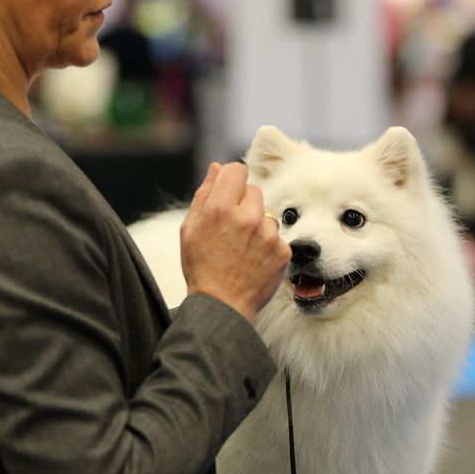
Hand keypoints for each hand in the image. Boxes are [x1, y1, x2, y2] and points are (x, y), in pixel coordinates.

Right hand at [180, 162, 291, 321]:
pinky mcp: (283, 250)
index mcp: (219, 208)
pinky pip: (277, 236)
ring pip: (268, 213)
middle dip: (244, 202)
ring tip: (243, 247)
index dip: (232, 179)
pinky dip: (269, 244)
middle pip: (254, 190)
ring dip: (259, 223)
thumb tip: (216, 167)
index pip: (236, 170)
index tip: (229, 192)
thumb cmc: (202, 267)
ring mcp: (268, 234)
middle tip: (234, 227)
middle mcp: (247, 217)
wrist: (222, 306)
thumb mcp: (190, 229)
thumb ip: (204, 194)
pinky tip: (255, 259)